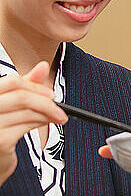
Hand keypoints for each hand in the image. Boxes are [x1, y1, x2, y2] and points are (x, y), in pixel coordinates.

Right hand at [0, 62, 66, 185]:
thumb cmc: (1, 130)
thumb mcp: (12, 104)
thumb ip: (25, 87)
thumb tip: (42, 65)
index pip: (12, 82)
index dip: (35, 86)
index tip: (51, 94)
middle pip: (21, 96)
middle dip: (46, 102)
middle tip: (59, 109)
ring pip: (27, 111)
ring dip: (47, 114)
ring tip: (56, 117)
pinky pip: (26, 127)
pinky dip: (41, 123)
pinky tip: (45, 124)